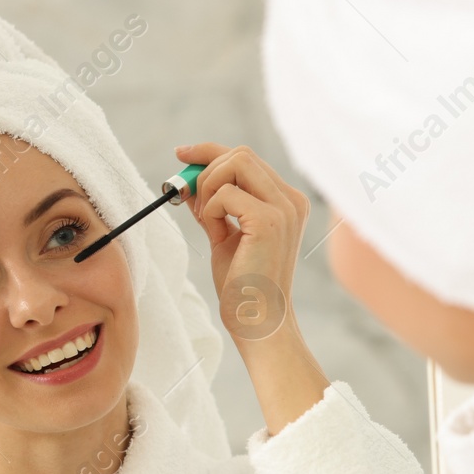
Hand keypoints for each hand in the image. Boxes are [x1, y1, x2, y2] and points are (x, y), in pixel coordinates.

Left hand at [175, 142, 309, 341]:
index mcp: (286, 203)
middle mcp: (291, 201)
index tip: (182, 154)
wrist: (258, 322)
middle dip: (204, 168)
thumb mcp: (224, 237)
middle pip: (240, 154)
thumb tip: (190, 181)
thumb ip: (213, 207)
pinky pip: (225, 193)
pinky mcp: (268, 221)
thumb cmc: (243, 287)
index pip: (247, 159)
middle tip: (186, 195)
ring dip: (208, 187)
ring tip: (207, 220)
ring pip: (235, 162)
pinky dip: (210, 209)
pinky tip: (216, 233)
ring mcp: (283, 209)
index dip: (210, 151)